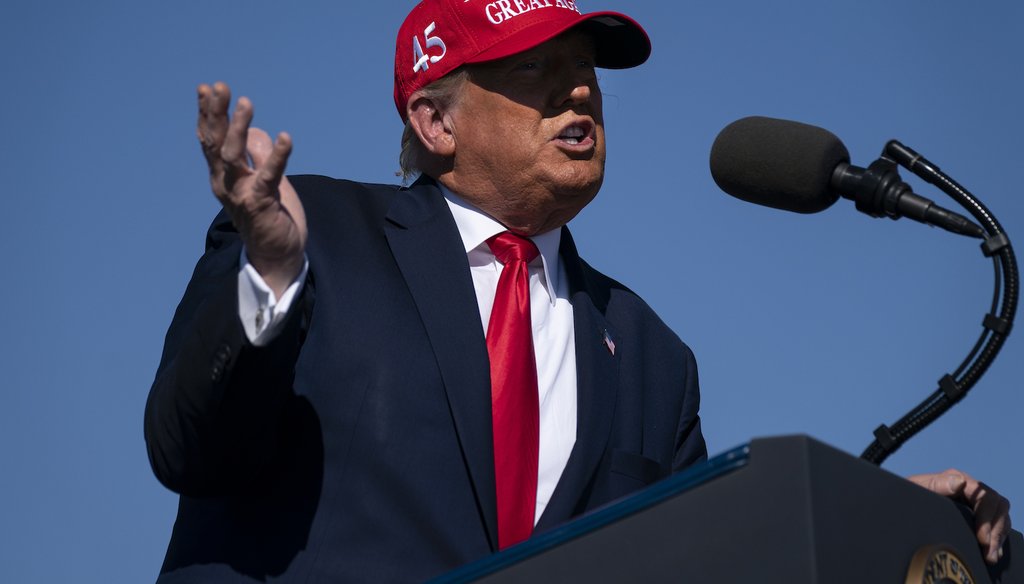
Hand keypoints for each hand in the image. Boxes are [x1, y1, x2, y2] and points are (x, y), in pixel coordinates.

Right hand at [197, 82, 306, 297]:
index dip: (207, 114)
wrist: (277, 255)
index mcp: (223, 176)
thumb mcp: (263, 179)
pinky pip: (269, 176)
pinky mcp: (262, 204)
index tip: (207, 88)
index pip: (211, 140)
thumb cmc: (270, 216)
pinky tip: (285, 138)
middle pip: (216, 143)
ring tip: (246, 103)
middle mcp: (226, 183)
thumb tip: (255, 130)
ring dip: (239, 128)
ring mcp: (241, 194)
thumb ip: (256, 156)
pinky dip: (277, 156)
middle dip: (217, 113)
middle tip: (220, 87)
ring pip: (234, 156)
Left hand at [908, 469, 1010, 563]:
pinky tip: (991, 552)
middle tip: (988, 551)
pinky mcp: (974, 515)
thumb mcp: (918, 489)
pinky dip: (996, 539)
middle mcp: (969, 489)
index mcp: (957, 479)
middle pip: (998, 506)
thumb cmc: (906, 495)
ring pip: (1000, 516)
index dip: (987, 517)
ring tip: (990, 555)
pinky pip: (995, 524)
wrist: (899, 506)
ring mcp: (973, 502)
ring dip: (998, 536)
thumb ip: (937, 485)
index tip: (982, 537)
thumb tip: (959, 481)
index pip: (985, 496)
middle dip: (996, 530)